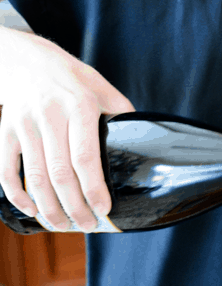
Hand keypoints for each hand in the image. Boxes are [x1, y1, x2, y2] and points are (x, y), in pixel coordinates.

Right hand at [0, 29, 133, 231]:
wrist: (24, 59)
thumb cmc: (70, 77)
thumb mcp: (101, 87)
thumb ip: (120, 114)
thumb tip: (143, 144)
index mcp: (79, 105)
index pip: (85, 156)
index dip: (94, 188)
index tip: (104, 208)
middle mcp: (49, 116)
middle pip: (59, 174)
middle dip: (74, 207)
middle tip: (88, 225)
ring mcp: (24, 124)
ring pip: (34, 177)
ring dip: (49, 208)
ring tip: (63, 225)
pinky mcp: (5, 131)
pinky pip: (6, 170)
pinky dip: (17, 195)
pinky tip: (32, 210)